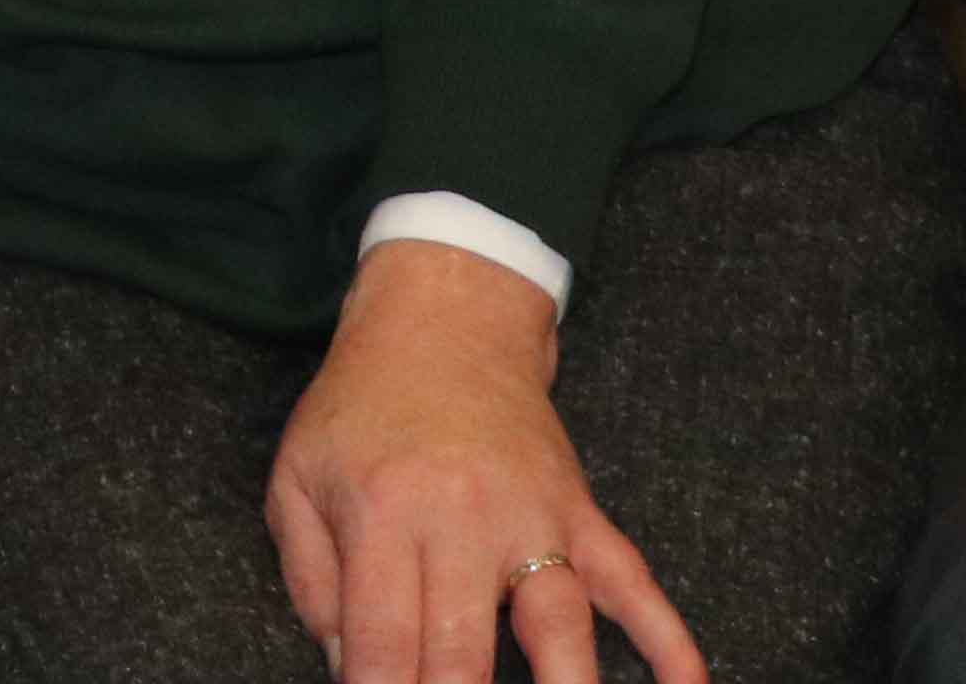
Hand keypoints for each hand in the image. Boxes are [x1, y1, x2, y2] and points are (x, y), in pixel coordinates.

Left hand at [264, 238, 705, 683]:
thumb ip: (310, 582)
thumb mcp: (297, 478)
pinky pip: (634, 582)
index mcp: (384, 513)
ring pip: (559, 625)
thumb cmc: (361, 406)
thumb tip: (347, 672)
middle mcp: (464, 519)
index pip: (383, 642)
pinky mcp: (581, 511)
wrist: (443, 317)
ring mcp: (534, 516)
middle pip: (464, 651)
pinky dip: (668, 638)